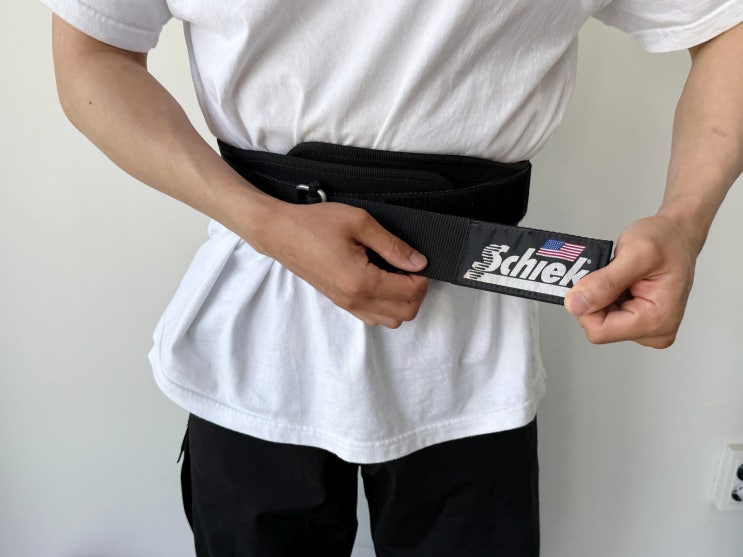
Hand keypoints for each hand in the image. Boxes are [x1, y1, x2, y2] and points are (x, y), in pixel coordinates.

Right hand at [255, 201, 428, 327]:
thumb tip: (418, 261)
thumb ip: (392, 245)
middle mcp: (354, 300)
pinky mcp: (341, 303)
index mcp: (361, 281)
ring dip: (402, 300)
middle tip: (411, 267)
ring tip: (397, 274)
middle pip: (405, 313)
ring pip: (391, 320)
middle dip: (417, 291)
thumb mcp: (359, 222)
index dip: (423, 276)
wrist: (280, 233)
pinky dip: (386, 304)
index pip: (410, 292)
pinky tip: (382, 280)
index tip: (419, 259)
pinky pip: (373, 317)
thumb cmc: (313, 224)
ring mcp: (346, 305)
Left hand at [564, 216, 696, 347]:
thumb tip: (575, 305)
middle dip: (596, 298)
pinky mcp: (638, 322)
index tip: (596, 280)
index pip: (599, 330)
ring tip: (620, 277)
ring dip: (601, 296)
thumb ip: (604, 282)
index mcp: (657, 320)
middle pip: (598, 327)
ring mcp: (646, 329)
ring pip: (599, 321)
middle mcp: (654, 331)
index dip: (588, 304)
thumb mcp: (635, 253)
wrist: (677, 235)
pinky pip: (605, 315)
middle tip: (612, 275)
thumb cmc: (666, 241)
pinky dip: (606, 296)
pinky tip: (620, 282)